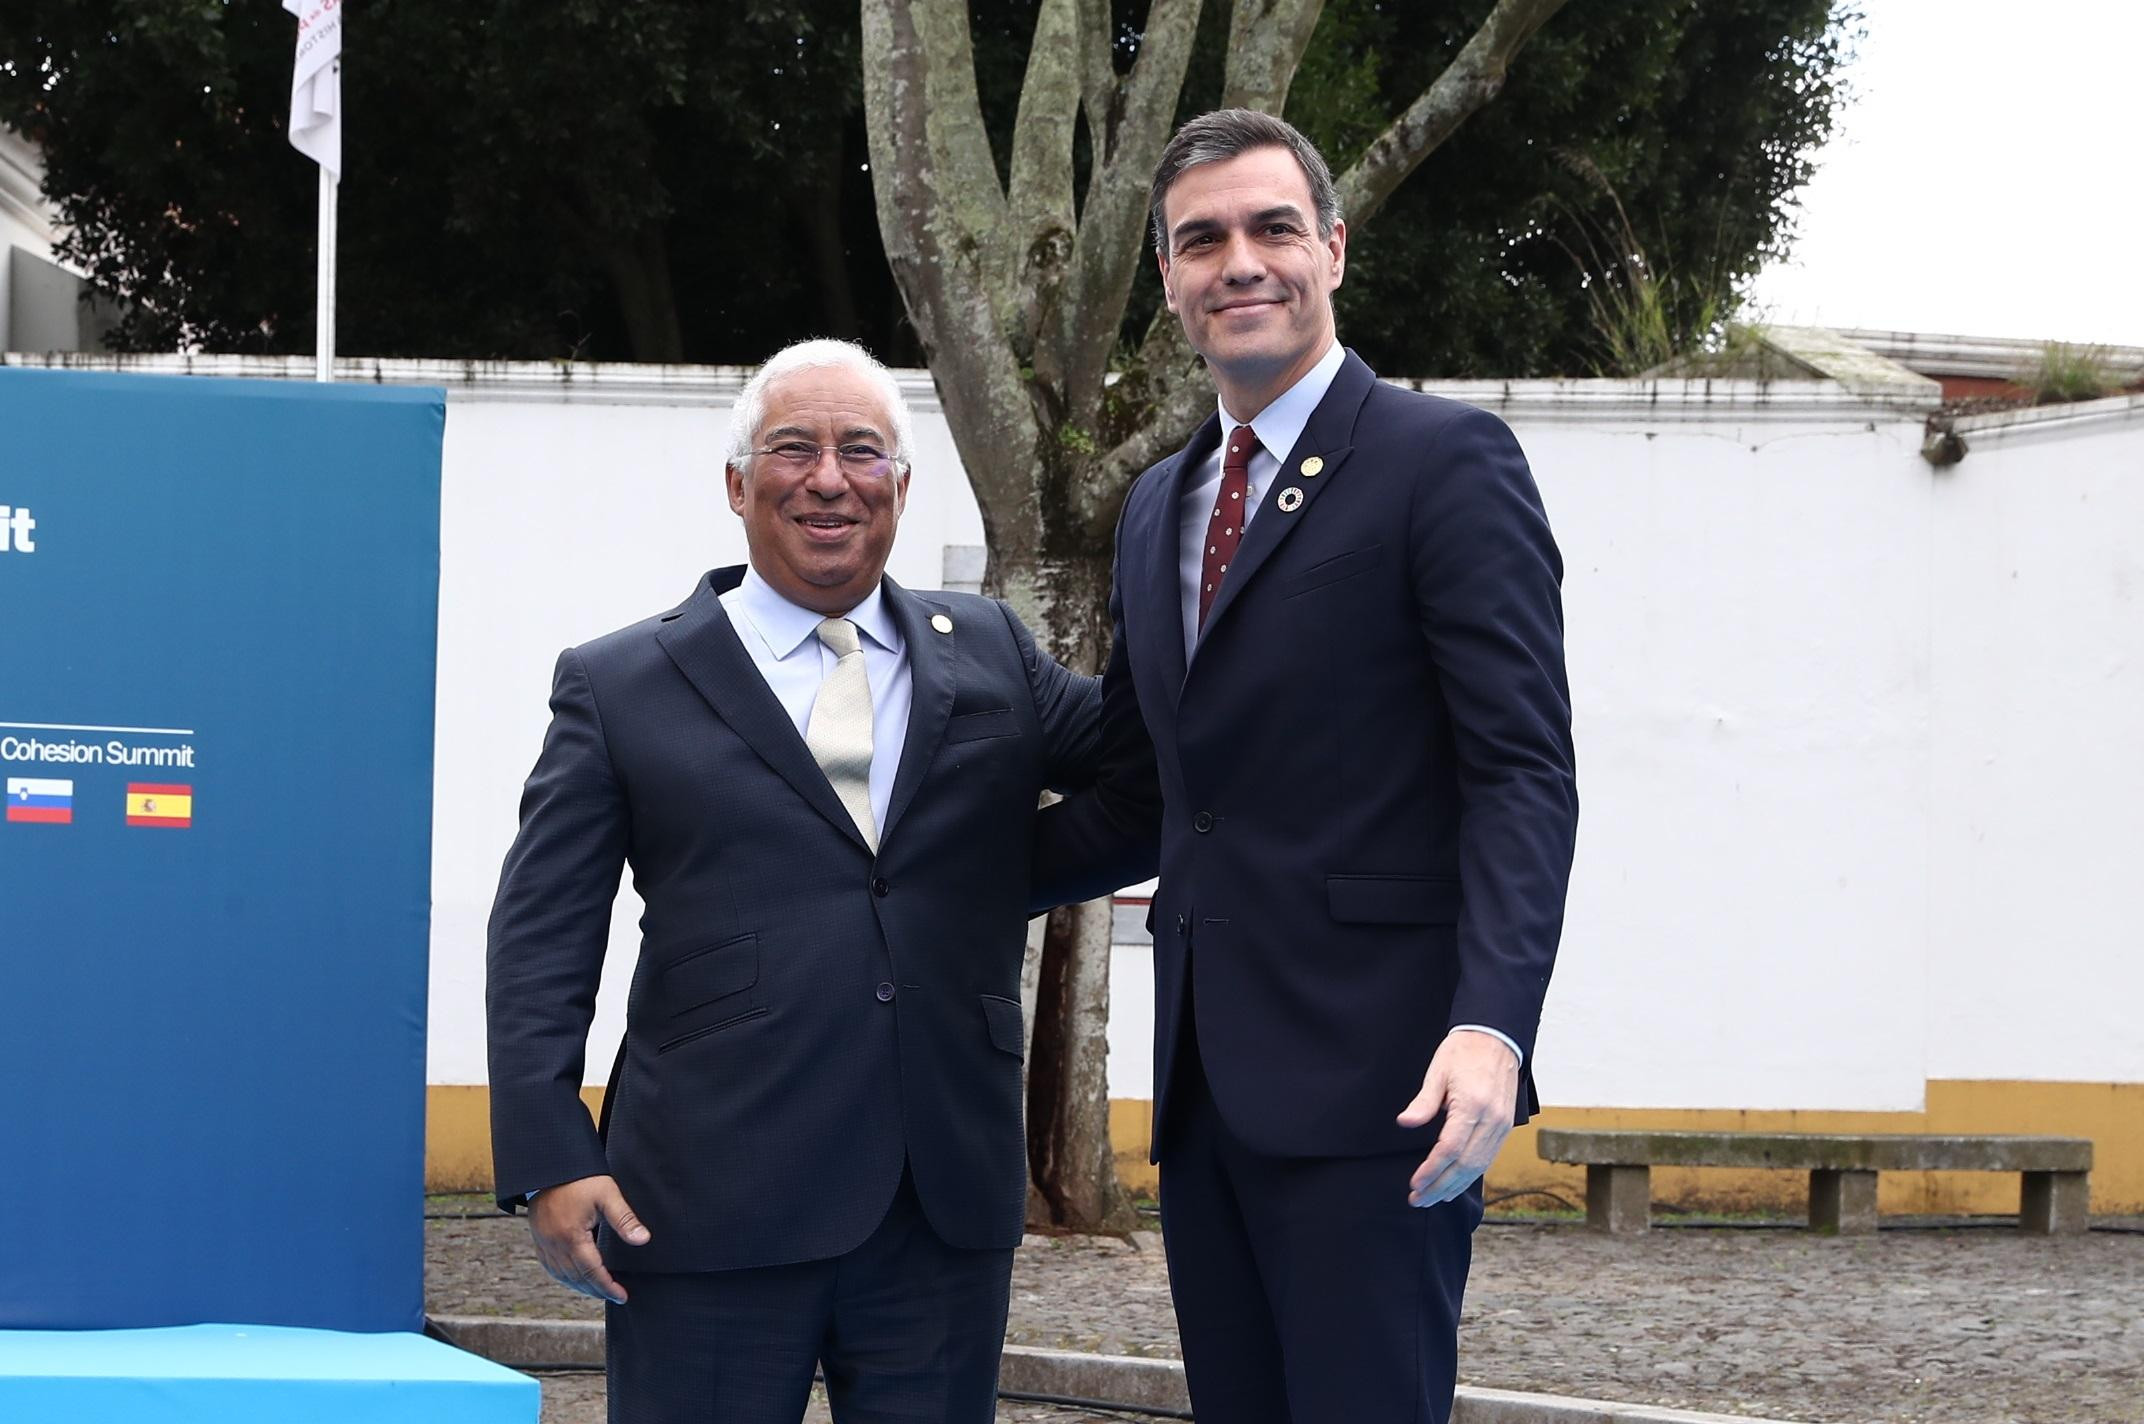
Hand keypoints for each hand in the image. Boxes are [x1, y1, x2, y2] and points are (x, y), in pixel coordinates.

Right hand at [527, 1174, 649, 1303]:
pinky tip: (574, 1278)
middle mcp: (554, 1244)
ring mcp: (544, 1242)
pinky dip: (564, 1277)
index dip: (608, 1287)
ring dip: (580, 1287)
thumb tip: (643, 1240)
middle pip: (576, 1278)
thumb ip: (625, 1220)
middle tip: (614, 1296)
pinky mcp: (538, 1238)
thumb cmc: (580, 1178)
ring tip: (598, 1291)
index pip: (592, 1272)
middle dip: (596, 1291)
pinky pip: (550, 1266)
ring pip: (561, 1275)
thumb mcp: (607, 1194)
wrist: (549, 1165)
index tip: (622, 1296)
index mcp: (572, 1237)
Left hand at [1396, 1031, 1519, 1207]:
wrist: (1496, 1038)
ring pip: (1479, 1166)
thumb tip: (1406, 1123)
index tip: (1415, 1185)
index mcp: (1472, 1105)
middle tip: (1419, 1201)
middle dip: (1441, 1187)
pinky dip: (1471, 1174)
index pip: (1450, 1149)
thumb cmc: (1464, 1051)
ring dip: (1456, 1186)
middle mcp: (1492, 1120)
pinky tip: (1456, 1183)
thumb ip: (1423, 1102)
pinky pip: (1489, 1157)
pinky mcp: (1505, 1126)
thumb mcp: (1438, 1072)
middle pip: (1465, 1165)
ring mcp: (1502, 1125)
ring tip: (1434, 1198)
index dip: (1431, 1171)